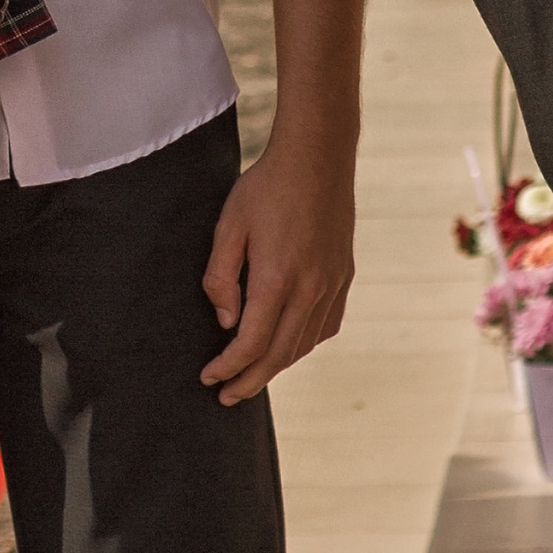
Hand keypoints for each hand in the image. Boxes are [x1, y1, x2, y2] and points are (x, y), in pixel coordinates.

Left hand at [200, 134, 355, 404]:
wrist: (318, 156)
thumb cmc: (266, 187)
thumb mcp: (229, 224)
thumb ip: (221, 277)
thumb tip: (226, 321)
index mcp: (278, 278)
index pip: (252, 343)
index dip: (229, 368)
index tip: (209, 379)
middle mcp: (310, 289)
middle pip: (279, 355)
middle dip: (250, 380)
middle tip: (226, 397)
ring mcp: (332, 284)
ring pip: (304, 344)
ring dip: (277, 366)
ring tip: (252, 376)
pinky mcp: (344, 276)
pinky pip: (325, 326)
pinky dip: (304, 344)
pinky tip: (289, 346)